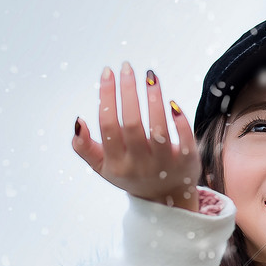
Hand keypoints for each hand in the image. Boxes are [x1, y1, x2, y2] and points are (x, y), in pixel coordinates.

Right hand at [72, 62, 201, 210]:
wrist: (166, 199)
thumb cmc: (130, 174)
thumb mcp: (103, 167)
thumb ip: (84, 147)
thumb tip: (78, 120)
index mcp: (116, 163)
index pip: (108, 126)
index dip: (107, 97)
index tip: (108, 72)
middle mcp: (139, 164)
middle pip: (132, 124)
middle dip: (128, 92)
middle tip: (127, 66)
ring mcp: (164, 164)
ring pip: (158, 128)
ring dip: (154, 99)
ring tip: (150, 75)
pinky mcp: (187, 161)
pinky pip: (185, 140)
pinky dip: (180, 121)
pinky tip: (172, 102)